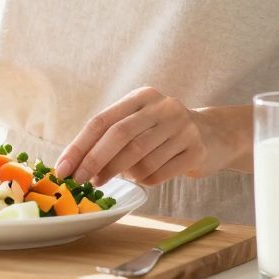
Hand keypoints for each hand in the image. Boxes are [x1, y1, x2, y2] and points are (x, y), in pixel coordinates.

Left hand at [54, 87, 218, 186]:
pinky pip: (159, 172)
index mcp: (142, 96)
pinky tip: (142, 177)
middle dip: (95, 161)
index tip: (63, 168)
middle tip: (80, 182)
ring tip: (110, 178)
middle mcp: (163, 107)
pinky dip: (144, 180)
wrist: (215, 134)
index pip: (103, 120)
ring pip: (140, 158)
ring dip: (120, 173)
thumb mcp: (140, 121)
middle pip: (120, 136)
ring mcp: (183, 127)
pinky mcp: (197, 149)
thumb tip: (76, 165)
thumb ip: (112, 136)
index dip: (80, 146)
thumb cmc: (164, 131)